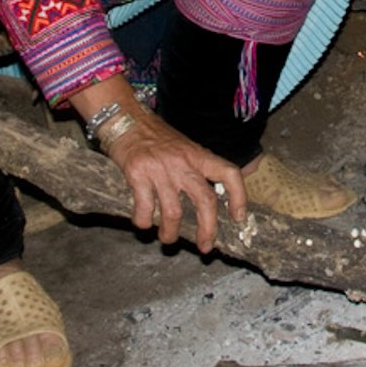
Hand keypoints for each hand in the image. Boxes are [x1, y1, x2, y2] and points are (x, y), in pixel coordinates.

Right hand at [66, 79, 245, 249]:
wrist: (126, 119)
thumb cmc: (156, 137)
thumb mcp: (185, 147)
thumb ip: (197, 169)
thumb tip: (210, 200)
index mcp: (198, 155)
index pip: (229, 173)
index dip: (239, 196)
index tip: (238, 217)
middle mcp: (183, 163)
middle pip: (205, 200)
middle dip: (208, 229)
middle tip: (205, 247)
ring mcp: (160, 169)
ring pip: (174, 212)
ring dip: (171, 233)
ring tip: (167, 238)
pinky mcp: (138, 174)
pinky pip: (145, 208)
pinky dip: (144, 221)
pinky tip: (143, 223)